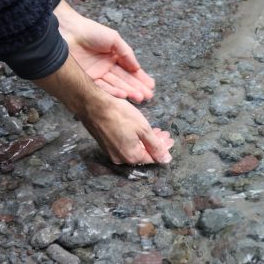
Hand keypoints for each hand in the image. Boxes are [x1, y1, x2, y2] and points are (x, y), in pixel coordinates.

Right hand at [34, 55, 173, 164]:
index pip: (153, 158)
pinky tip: (140, 131)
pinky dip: (135, 138)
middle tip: (164, 133)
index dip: (163, 149)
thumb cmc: (120, 114)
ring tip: (155, 131)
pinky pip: (124, 144)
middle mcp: (121, 159)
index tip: (170, 139)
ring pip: (134, 148)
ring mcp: (111, 152)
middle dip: (156, 143)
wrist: (93, 104)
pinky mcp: (105, 144)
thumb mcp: (143, 129)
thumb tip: (167, 160)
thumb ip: (156, 145)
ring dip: (146, 140)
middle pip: (143, 154)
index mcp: (132, 157)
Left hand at [54, 0, 154, 102]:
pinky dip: (114, 92)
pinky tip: (125, 95)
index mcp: (114, 57)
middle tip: (148, 96)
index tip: (151, 86)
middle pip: (125, 81)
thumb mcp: (114, 39)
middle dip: (138, 88)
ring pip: (116, 86)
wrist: (68, 31)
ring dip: (129, 92)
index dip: (141, 78)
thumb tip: (137, 67)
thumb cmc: (91, 32)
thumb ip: (127, 53)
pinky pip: (102, 88)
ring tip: (140, 97)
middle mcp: (107, 68)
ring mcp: (98, 75)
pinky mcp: (88, 79)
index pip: (130, 71)